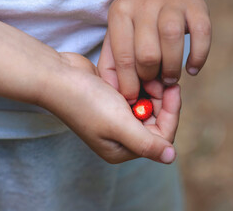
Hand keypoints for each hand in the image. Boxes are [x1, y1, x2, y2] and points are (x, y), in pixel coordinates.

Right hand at [38, 53, 180, 163]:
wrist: (57, 77)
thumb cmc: (86, 102)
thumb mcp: (119, 125)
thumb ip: (147, 143)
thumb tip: (171, 158)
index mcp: (121, 149)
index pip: (160, 137)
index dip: (172, 114)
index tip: (175, 89)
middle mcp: (120, 137)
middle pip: (156, 121)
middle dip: (162, 102)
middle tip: (165, 80)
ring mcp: (116, 118)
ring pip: (147, 107)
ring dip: (153, 92)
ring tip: (152, 76)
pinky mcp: (113, 102)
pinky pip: (136, 97)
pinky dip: (141, 87)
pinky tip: (142, 75)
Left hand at [98, 0, 210, 102]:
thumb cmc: (138, 15)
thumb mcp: (117, 30)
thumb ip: (113, 60)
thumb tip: (120, 94)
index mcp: (120, 13)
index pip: (123, 57)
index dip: (129, 84)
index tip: (134, 98)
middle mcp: (144, 5)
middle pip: (147, 53)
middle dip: (151, 77)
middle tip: (155, 83)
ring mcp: (172, 3)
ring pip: (172, 41)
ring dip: (173, 69)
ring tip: (171, 79)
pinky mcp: (197, 6)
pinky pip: (201, 35)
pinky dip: (198, 57)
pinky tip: (192, 69)